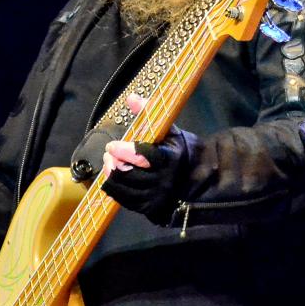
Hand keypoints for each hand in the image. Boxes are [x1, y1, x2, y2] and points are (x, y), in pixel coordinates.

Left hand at [101, 94, 196, 224]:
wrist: (195, 180)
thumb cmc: (179, 152)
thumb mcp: (170, 132)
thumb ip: (150, 115)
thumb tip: (131, 98)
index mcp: (170, 159)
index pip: (145, 156)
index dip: (126, 151)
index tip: (113, 145)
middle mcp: (163, 180)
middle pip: (129, 173)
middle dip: (114, 162)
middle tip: (108, 153)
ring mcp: (155, 196)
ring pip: (124, 187)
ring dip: (111, 174)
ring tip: (109, 162)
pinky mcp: (148, 207)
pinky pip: (123, 200)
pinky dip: (113, 188)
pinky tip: (111, 177)